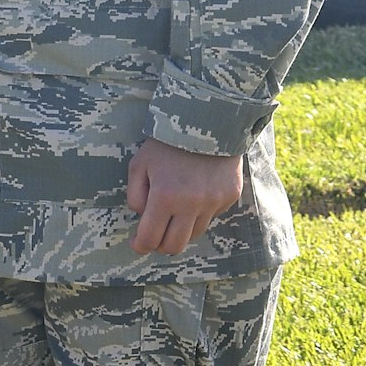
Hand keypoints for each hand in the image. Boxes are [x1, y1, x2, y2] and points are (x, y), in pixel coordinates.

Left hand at [126, 138, 243, 255]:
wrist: (207, 120)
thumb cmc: (166, 143)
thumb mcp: (139, 164)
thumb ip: (136, 195)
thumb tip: (142, 218)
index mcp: (165, 197)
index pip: (150, 238)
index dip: (140, 245)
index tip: (137, 244)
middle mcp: (191, 205)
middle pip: (175, 246)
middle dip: (160, 245)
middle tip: (154, 236)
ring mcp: (214, 202)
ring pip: (195, 234)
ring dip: (181, 230)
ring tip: (174, 214)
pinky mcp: (230, 197)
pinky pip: (212, 216)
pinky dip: (200, 212)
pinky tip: (195, 193)